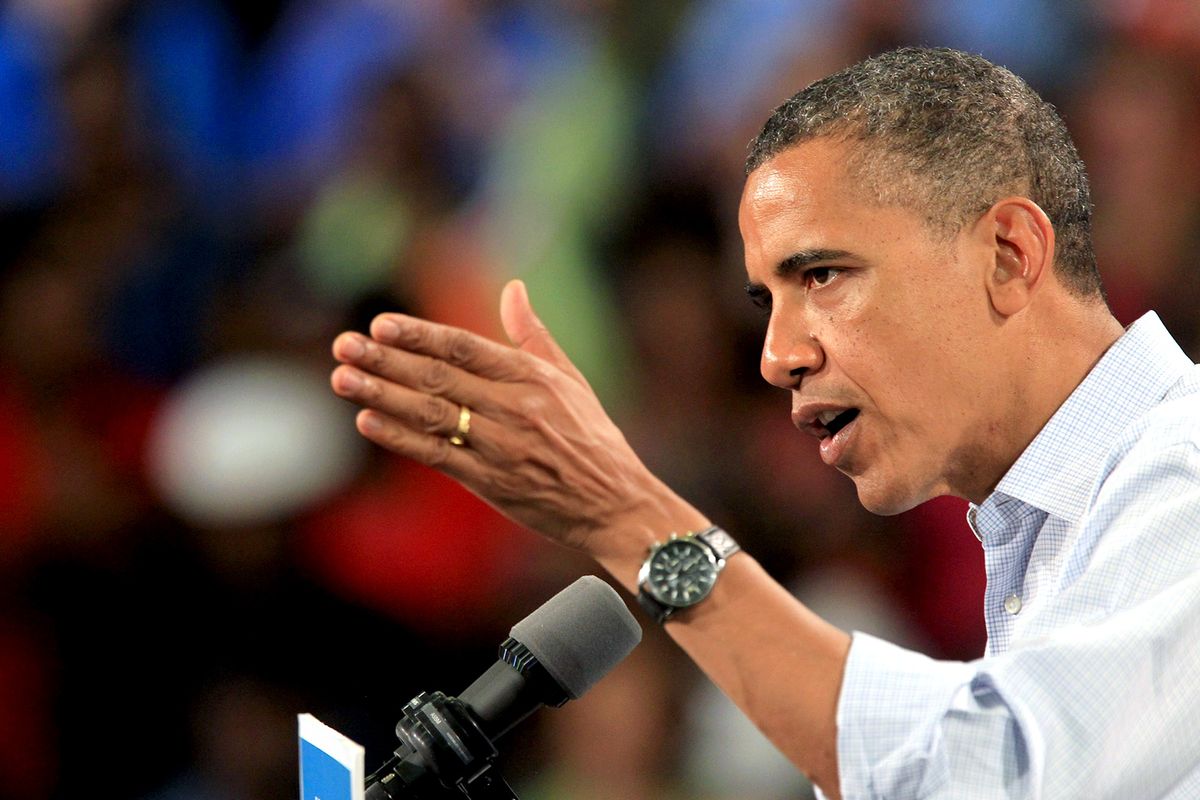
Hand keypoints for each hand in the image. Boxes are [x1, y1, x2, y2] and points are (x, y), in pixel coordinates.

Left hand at [330, 280, 704, 561]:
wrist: (614, 503)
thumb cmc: (592, 438)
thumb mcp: (570, 379)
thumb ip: (533, 335)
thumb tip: (513, 287)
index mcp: (532, 377)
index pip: (465, 348)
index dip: (421, 335)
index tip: (382, 323)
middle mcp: (514, 408)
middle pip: (438, 378)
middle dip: (386, 359)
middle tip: (344, 344)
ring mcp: (500, 446)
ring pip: (430, 415)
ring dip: (382, 394)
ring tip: (342, 377)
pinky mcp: (490, 482)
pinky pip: (436, 456)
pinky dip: (399, 438)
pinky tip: (366, 421)